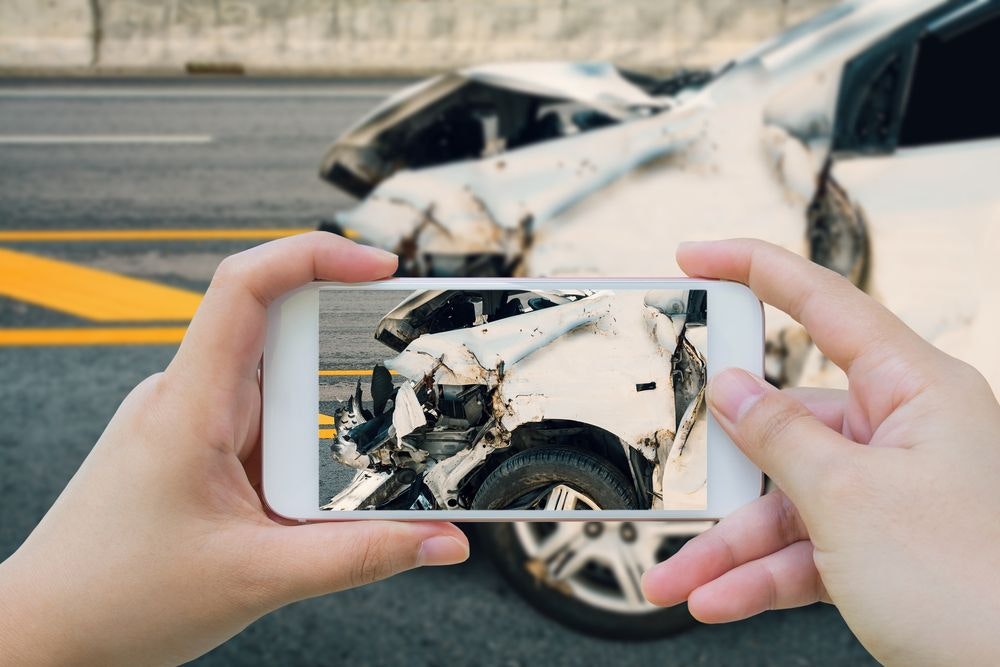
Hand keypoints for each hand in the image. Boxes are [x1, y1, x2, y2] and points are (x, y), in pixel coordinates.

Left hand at [0, 233, 468, 665]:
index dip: (314, 255)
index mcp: (190, 406)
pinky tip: (315, 483)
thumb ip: (361, 557)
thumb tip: (444, 541)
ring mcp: (188, 420)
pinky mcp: (195, 448)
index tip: (380, 266)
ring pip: (275, 381)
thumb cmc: (120, 600)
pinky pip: (262, 418)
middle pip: (277, 329)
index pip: (245, 287)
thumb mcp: (259, 579)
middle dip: (345, 342)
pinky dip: (302, 437)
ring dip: (323, 407)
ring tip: (360, 450)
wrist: (47, 632)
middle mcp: (187, 398)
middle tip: (405, 365)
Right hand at [641, 239, 999, 664]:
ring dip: (731, 544)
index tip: (699, 256)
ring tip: (683, 577)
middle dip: (728, 473)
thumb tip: (731, 390)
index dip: (755, 269)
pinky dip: (760, 574)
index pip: (825, 304)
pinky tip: (721, 595)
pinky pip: (803, 547)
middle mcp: (905, 433)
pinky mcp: (879, 545)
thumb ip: (778, 436)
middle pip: (788, 426)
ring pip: (786, 500)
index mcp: (918, 391)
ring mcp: (891, 492)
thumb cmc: (973, 588)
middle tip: (682, 486)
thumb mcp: (848, 499)